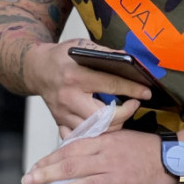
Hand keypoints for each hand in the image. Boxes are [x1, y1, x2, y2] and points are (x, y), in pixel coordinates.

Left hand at [21, 129, 179, 183]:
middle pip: (73, 166)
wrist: (176, 157)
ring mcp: (120, 178)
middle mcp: (110, 159)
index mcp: (106, 143)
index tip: (35, 167)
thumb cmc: (146, 148)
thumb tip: (69, 147)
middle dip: (47, 174)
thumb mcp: (120, 137)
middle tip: (29, 181)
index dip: (50, 159)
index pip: (71, 150)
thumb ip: (97, 142)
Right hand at [23, 38, 152, 133]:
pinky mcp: (60, 122)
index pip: (110, 85)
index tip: (146, 92)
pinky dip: (94, 135)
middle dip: (124, 113)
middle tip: (134, 104)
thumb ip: (105, 53)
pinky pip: (80, 137)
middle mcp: (68, 97)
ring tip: (122, 114)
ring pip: (93, 130)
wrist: (36, 69)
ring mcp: (63, 113)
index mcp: (76, 75)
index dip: (132, 89)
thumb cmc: (61, 57)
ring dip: (113, 125)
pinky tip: (105, 126)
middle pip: (102, 116)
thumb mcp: (82, 46)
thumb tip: (129, 59)